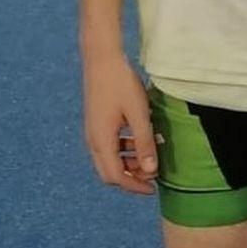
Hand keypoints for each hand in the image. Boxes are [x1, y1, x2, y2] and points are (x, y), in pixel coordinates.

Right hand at [82, 51, 158, 193]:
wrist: (101, 59)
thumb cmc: (121, 84)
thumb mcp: (139, 114)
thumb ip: (144, 143)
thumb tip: (150, 170)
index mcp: (101, 141)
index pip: (115, 176)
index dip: (134, 186)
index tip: (153, 188)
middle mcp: (93, 140)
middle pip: (110, 172)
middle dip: (132, 178)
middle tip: (153, 177)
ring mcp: (93, 131)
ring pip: (110, 159)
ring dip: (129, 162)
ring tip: (151, 154)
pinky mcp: (97, 123)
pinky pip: (109, 145)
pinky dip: (125, 149)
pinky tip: (141, 138)